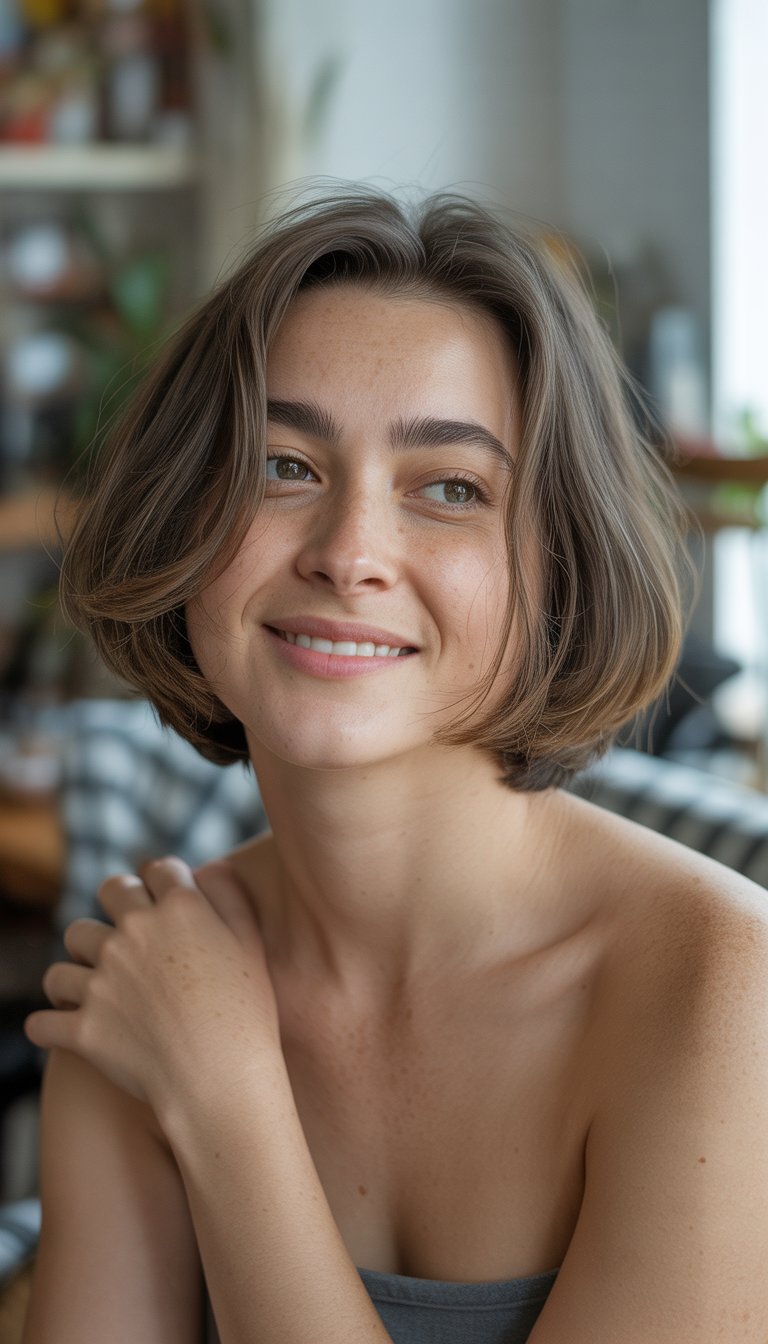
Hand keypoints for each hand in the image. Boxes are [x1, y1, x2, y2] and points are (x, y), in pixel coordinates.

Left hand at [24, 857, 282, 1117]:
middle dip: (119, 903)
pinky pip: (43, 1020)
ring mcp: (102, 979)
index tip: (167, 897)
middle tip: (129, 928)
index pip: (160, 870)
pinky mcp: (82, 1027)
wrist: (221, 1082)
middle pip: (110, 891)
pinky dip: (49, 1024)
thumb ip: (230, 895)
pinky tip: (61, 1026)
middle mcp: (134, 934)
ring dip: (83, 959)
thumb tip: (209, 867)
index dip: (165, 881)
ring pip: (71, 948)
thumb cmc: (246, 1015)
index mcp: (179, 910)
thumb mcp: (251, 944)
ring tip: (96, 978)